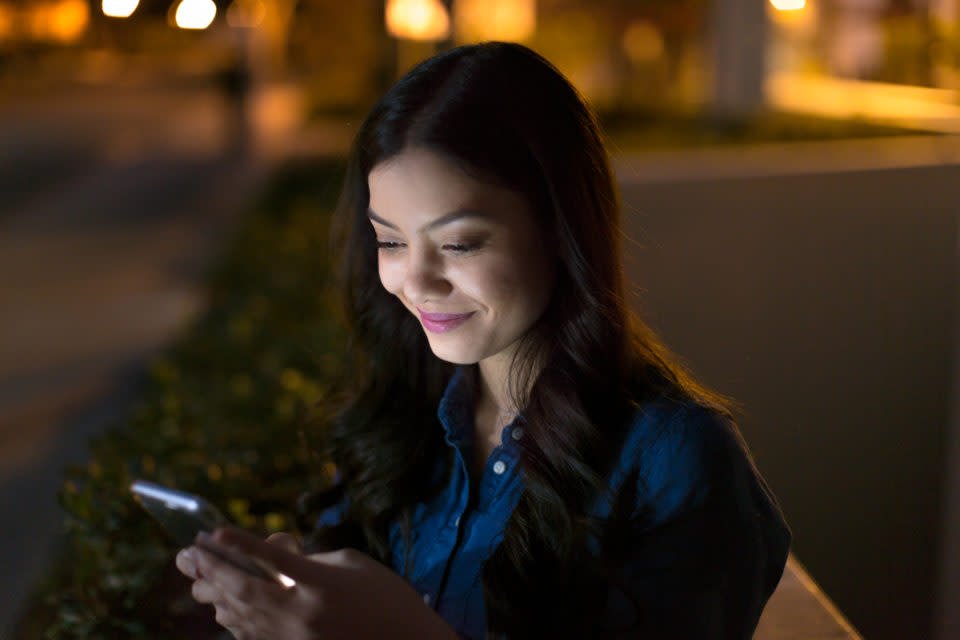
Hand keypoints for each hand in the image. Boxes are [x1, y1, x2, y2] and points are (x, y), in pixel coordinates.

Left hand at [175, 527, 456, 639]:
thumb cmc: (386, 596)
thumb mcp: (353, 564)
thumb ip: (311, 560)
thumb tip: (278, 557)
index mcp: (319, 585)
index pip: (271, 560)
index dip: (239, 544)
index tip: (212, 532)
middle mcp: (301, 614)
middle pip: (244, 590)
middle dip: (210, 570)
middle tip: (185, 555)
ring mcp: (294, 638)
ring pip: (240, 616)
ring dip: (214, 595)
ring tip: (195, 578)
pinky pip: (252, 636)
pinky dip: (233, 619)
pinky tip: (221, 606)